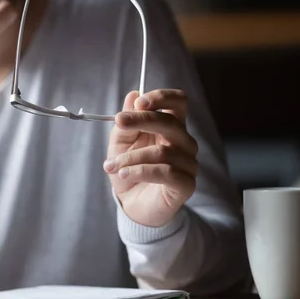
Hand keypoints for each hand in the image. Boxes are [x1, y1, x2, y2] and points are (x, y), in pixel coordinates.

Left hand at [104, 89, 198, 226]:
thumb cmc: (129, 168)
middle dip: (141, 120)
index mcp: (170, 126)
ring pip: (162, 151)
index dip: (161, 98)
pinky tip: (124, 174)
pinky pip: (166, 172)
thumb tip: (133, 95)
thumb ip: (127, 121)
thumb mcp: (120, 143)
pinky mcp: (186, 184)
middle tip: (119, 123)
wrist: (131, 203)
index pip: (178, 102)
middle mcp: (184, 142)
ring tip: (111, 166)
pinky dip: (140, 171)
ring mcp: (188, 163)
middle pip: (171, 122)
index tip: (139, 102)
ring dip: (131, 157)